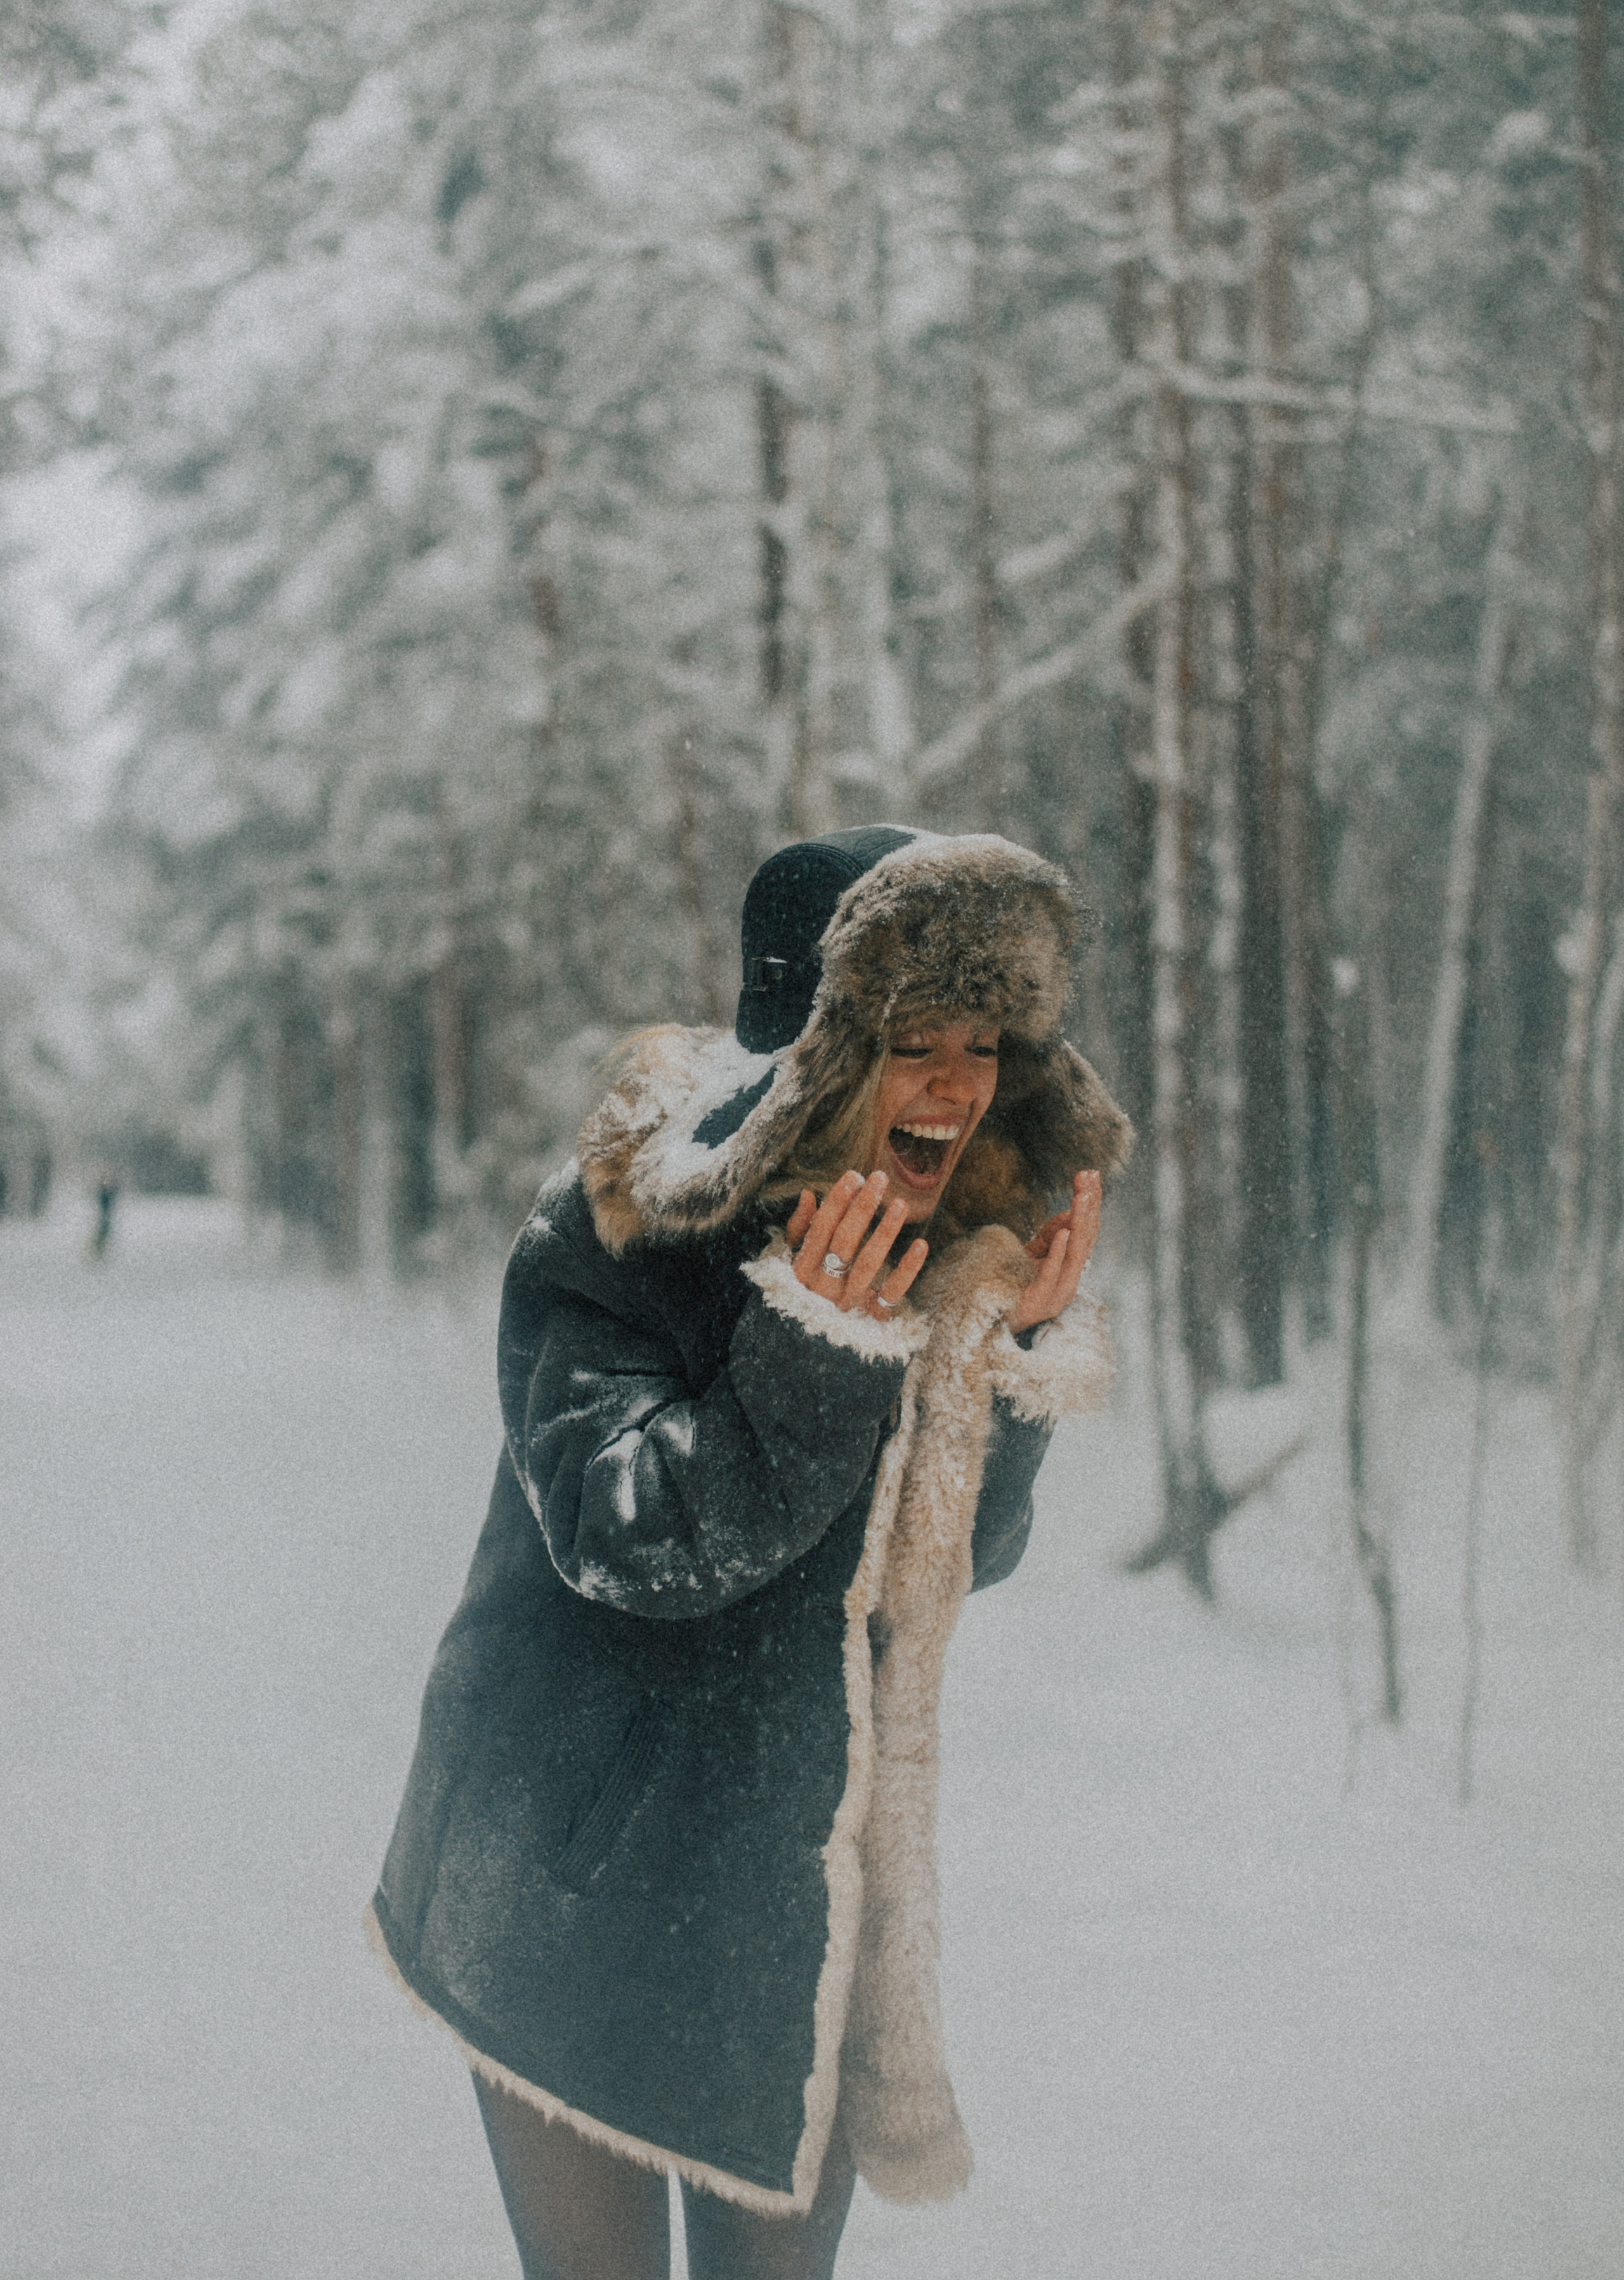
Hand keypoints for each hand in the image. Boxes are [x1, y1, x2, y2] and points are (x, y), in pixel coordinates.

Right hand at [787, 1170, 928, 1319]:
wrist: (810, 1348)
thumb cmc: (805, 1291)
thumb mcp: (794, 1261)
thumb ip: (800, 1230)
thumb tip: (809, 1194)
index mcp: (801, 1272)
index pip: (820, 1231)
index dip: (836, 1203)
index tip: (853, 1177)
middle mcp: (823, 1289)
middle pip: (844, 1244)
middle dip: (862, 1208)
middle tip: (879, 1179)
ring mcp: (848, 1305)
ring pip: (868, 1265)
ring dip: (885, 1233)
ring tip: (900, 1204)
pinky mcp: (872, 1318)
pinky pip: (892, 1294)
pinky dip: (907, 1270)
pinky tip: (921, 1244)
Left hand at [1006, 1170, 1100, 1336]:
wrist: (986, 1318)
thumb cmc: (1011, 1284)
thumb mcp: (1033, 1252)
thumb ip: (1051, 1234)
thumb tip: (1072, 1210)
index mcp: (1070, 1270)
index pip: (1086, 1231)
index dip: (1091, 1203)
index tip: (1091, 1174)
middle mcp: (1070, 1282)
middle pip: (1085, 1240)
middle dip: (1088, 1207)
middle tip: (1089, 1178)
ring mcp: (1056, 1295)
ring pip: (1075, 1255)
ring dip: (1080, 1224)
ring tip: (1082, 1198)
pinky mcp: (1038, 1302)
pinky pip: (1052, 1274)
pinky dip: (1059, 1253)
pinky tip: (1065, 1232)